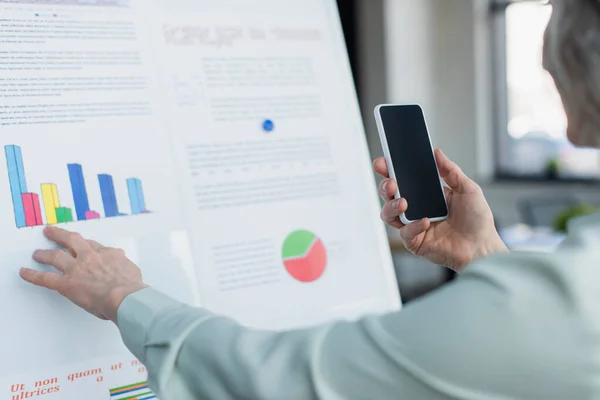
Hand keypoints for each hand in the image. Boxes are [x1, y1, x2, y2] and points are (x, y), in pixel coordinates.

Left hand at [20, 226, 147, 322]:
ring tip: (37, 253)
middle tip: (51, 232)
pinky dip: (32, 275)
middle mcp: (89, 257)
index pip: (92, 244)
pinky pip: (45, 278)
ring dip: (44, 253)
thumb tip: (126, 268)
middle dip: (60, 235)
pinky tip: (25, 272)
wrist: (124, 295)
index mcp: (107, 254)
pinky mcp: (66, 283)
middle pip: (71, 240)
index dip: (85, 243)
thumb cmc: (131, 287)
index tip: (81, 243)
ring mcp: (76, 268)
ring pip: (55, 256)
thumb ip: (125, 266)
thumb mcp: (132, 270)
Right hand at [374, 150, 507, 270]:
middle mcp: (416, 209)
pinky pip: (405, 233)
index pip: (402, 179)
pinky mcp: (415, 242)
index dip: (389, 171)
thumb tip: (437, 153)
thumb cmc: (477, 221)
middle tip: (392, 183)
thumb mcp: (467, 188)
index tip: (383, 163)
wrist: (482, 247)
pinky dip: (412, 226)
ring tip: (403, 203)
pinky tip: (425, 222)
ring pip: (388, 214)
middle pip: (389, 195)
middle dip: (385, 186)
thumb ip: (451, 170)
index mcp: (426, 194)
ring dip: (391, 206)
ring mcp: (414, 225)